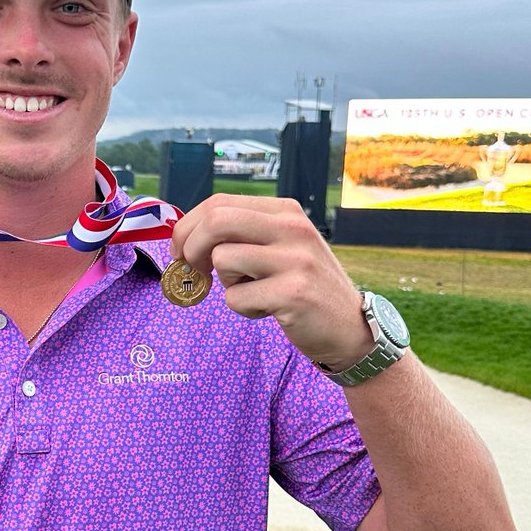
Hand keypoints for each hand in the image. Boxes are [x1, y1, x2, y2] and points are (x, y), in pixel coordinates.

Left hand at [170, 195, 371, 368]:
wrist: (350, 327)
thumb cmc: (303, 286)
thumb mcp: (281, 246)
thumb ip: (243, 234)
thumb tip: (185, 235)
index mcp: (285, 211)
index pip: (219, 203)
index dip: (188, 227)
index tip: (180, 250)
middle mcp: (292, 228)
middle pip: (215, 222)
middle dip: (190, 248)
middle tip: (193, 270)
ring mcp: (295, 259)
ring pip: (222, 260)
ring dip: (225, 283)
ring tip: (253, 290)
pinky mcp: (293, 293)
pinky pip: (236, 298)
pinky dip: (243, 308)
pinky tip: (269, 309)